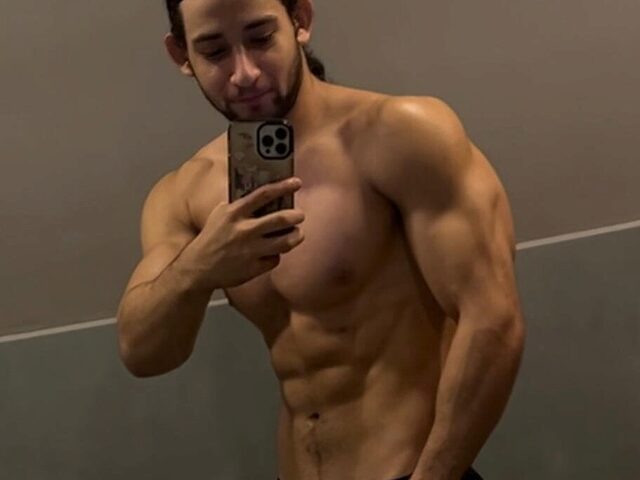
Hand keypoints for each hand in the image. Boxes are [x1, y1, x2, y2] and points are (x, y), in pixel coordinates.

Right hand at [180, 177, 304, 289]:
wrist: (198, 268)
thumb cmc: (212, 237)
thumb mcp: (221, 215)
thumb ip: (241, 206)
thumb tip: (267, 195)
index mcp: (234, 213)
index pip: (263, 195)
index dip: (283, 187)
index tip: (297, 183)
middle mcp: (244, 230)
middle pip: (280, 219)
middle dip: (296, 216)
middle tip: (300, 215)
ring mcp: (250, 250)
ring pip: (285, 242)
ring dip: (296, 236)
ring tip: (297, 233)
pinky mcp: (254, 268)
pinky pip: (275, 259)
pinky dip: (276, 255)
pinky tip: (273, 252)